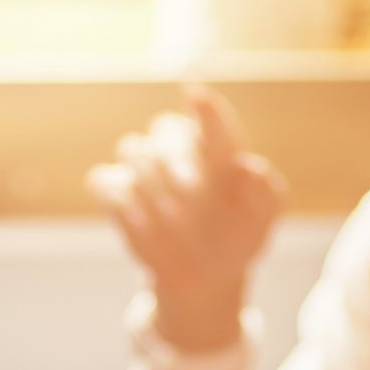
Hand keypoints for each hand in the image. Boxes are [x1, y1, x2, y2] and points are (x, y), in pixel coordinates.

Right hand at [88, 85, 286, 351]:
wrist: (206, 273)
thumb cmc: (238, 236)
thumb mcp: (261, 219)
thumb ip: (264, 192)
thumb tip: (249, 167)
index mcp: (217, 146)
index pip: (210, 116)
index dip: (203, 106)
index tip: (194, 95)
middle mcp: (178, 150)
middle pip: (163, 128)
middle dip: (176, 158)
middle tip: (193, 194)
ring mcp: (144, 172)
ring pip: (132, 147)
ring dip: (150, 178)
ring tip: (172, 215)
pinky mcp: (118, 196)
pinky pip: (104, 181)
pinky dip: (120, 199)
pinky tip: (142, 223)